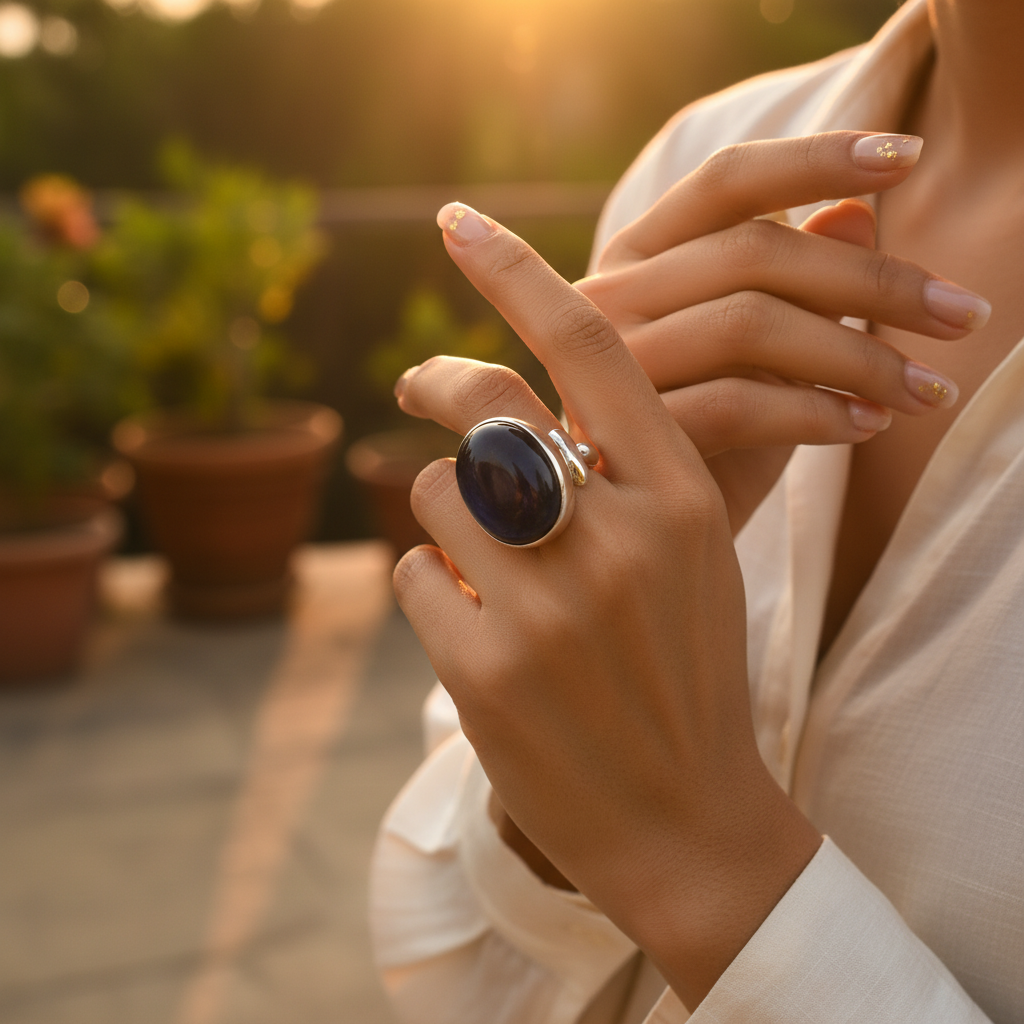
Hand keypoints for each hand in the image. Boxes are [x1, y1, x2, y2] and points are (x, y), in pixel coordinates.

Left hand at [394, 202, 821, 1009]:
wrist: (687, 821)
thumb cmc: (685, 673)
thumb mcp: (692, 559)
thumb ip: (625, 477)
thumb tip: (516, 410)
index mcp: (684, 497)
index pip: (591, 348)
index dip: (517, 274)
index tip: (459, 222)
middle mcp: (620, 536)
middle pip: (489, 405)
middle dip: (438, 378)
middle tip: (413, 379)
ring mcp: (548, 605)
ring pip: (438, 490)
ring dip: (447, 513)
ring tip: (487, 568)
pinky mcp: (484, 667)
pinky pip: (417, 573)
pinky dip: (435, 586)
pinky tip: (479, 633)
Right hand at [576, 132, 988, 531]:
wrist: (639, 536)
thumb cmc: (704, 437)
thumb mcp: (758, 356)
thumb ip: (794, 285)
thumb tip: (858, 213)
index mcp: (637, 257)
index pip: (726, 182)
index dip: (816, 160)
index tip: (910, 155)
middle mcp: (606, 297)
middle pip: (753, 253)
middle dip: (875, 281)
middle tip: (966, 315)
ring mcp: (608, 368)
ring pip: (748, 323)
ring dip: (860, 356)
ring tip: (929, 389)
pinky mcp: (623, 436)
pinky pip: (737, 405)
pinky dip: (817, 413)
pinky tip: (869, 427)